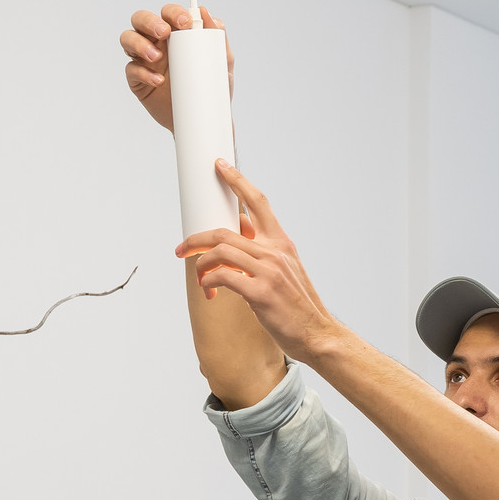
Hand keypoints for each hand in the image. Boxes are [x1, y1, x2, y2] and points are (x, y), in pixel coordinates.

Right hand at [119, 4, 229, 131]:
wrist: (204, 119)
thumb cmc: (211, 87)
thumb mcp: (222, 63)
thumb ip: (217, 38)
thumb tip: (207, 13)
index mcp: (176, 33)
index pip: (168, 13)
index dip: (173, 12)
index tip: (185, 22)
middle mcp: (156, 42)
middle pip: (141, 19)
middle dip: (150, 22)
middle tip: (164, 33)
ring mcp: (144, 59)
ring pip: (128, 39)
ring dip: (139, 43)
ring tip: (156, 57)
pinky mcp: (137, 79)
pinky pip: (131, 69)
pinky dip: (142, 72)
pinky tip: (158, 80)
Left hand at [174, 162, 337, 359]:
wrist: (317, 333)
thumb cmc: (296, 305)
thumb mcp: (285, 270)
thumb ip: (263, 252)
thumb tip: (239, 237)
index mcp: (282, 243)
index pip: (258, 202)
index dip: (237, 181)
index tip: (220, 166)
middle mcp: (275, 251)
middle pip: (224, 230)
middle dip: (196, 238)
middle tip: (181, 249)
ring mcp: (268, 271)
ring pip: (219, 251)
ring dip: (200, 264)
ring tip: (199, 279)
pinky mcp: (260, 292)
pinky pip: (223, 276)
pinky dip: (209, 282)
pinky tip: (211, 292)